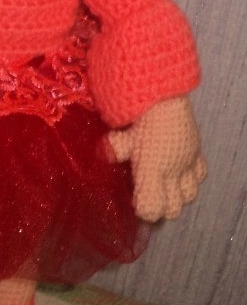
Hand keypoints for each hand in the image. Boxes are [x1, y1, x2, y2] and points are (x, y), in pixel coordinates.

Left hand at [107, 95, 205, 221]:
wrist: (163, 93)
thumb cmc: (138, 114)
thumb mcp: (121, 135)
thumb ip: (116, 149)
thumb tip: (106, 155)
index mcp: (151, 169)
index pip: (151, 209)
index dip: (144, 211)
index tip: (135, 204)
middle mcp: (172, 171)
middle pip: (173, 208)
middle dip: (160, 208)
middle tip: (147, 199)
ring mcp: (187, 162)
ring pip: (188, 195)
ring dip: (176, 197)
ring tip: (163, 189)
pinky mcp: (196, 152)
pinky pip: (199, 175)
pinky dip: (190, 179)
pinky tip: (179, 174)